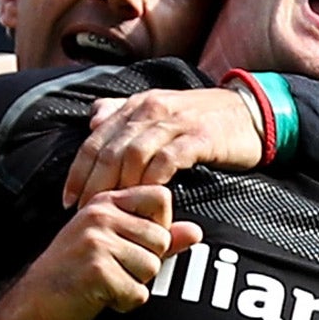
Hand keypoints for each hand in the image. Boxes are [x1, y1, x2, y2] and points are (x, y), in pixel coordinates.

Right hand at [0, 187, 200, 319]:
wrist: (32, 305)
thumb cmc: (74, 276)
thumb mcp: (114, 247)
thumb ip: (155, 237)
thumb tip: (196, 232)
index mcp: (105, 202)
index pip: (161, 198)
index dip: (160, 227)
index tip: (133, 245)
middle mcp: (100, 214)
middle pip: (161, 239)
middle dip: (144, 265)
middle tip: (112, 271)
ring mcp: (97, 240)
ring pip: (151, 267)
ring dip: (133, 285)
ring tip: (104, 284)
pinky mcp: (97, 270)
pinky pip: (137, 293)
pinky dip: (123, 303)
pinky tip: (99, 298)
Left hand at [62, 87, 265, 207]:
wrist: (250, 113)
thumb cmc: (202, 120)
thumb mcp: (160, 110)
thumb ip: (125, 113)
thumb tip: (93, 120)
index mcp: (136, 106)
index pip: (94, 139)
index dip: (78, 171)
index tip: (68, 200)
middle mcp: (151, 109)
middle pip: (110, 149)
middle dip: (94, 184)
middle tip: (87, 213)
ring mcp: (175, 122)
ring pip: (134, 154)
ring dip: (120, 185)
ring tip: (114, 212)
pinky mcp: (199, 137)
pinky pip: (167, 160)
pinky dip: (152, 180)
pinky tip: (146, 200)